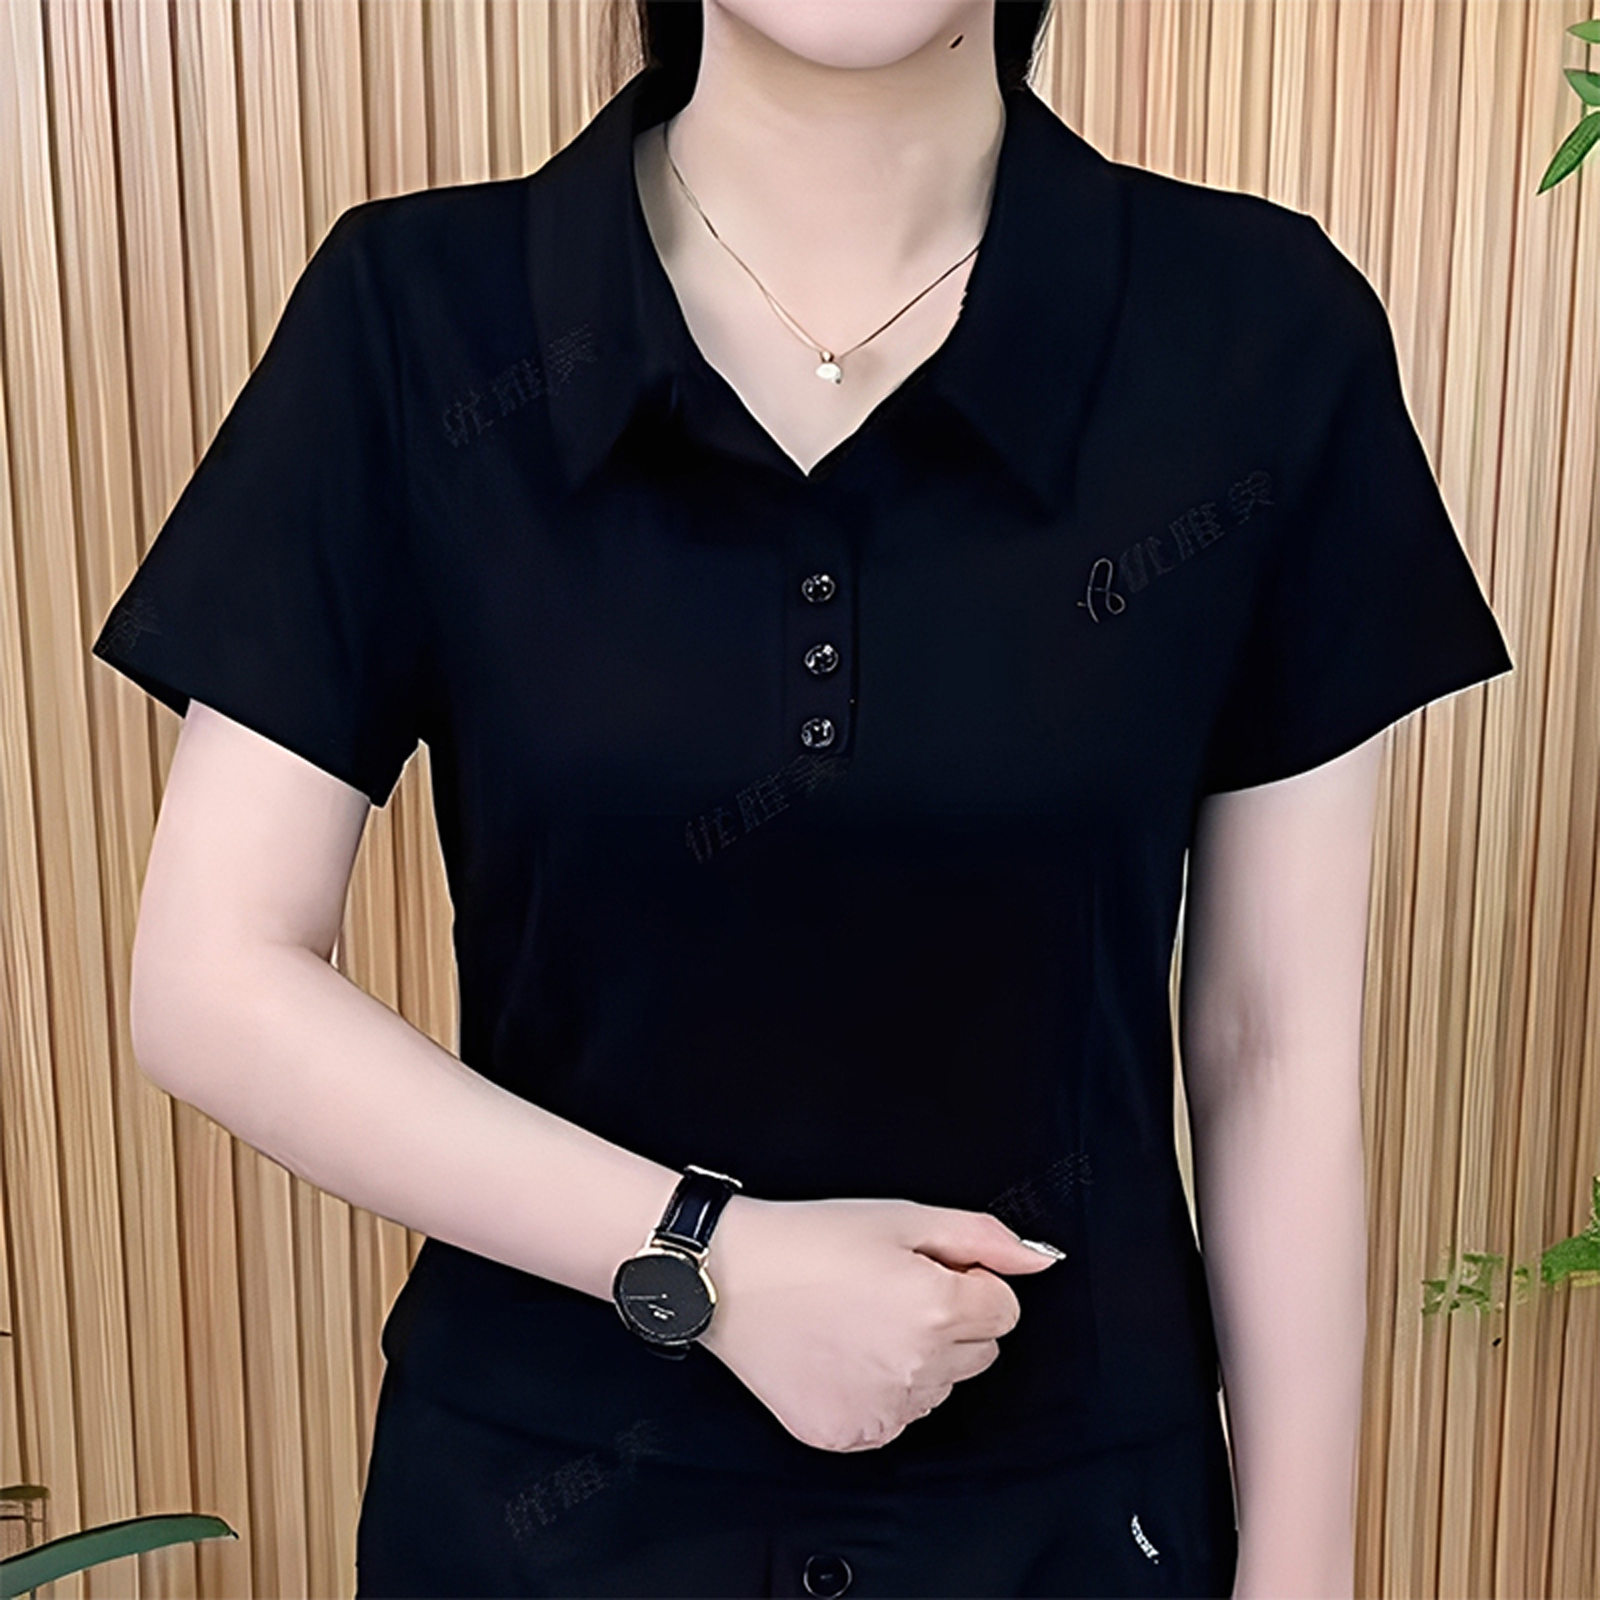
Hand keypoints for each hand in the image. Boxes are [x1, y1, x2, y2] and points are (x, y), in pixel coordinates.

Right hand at [696, 1193, 1061, 1452]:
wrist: (731, 1277)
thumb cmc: (812, 1240)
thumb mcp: (903, 1217)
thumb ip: (983, 1238)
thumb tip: (1039, 1261)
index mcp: (938, 1310)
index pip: (1004, 1313)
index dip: (968, 1283)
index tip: (925, 1269)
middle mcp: (919, 1369)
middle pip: (977, 1354)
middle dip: (948, 1322)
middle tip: (889, 1291)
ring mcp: (883, 1410)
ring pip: (937, 1389)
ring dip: (915, 1359)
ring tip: (857, 1318)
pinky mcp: (850, 1435)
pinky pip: (894, 1418)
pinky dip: (877, 1391)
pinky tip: (840, 1352)